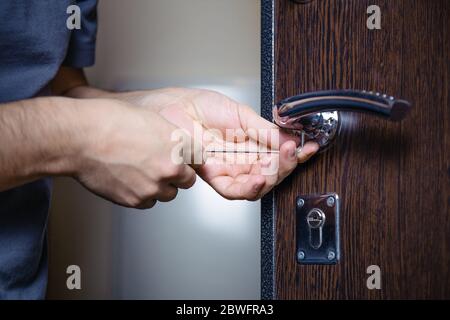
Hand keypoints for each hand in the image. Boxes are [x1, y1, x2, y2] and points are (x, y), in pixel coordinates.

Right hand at [71, 98, 195, 207]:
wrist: (82, 137)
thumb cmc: (110, 122)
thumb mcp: (151, 119)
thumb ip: (169, 136)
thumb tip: (175, 146)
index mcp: (178, 146)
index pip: (199, 160)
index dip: (189, 159)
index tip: (184, 159)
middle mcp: (170, 168)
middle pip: (187, 180)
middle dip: (176, 175)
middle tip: (159, 165)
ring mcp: (153, 187)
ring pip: (168, 194)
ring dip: (160, 186)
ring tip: (141, 172)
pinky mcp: (135, 200)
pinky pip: (148, 202)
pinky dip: (142, 195)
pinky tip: (130, 180)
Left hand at [114, 88, 318, 199]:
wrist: (169, 109)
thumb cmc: (196, 106)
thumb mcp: (238, 113)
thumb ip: (262, 128)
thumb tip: (286, 137)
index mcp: (250, 142)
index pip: (277, 154)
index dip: (294, 154)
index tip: (309, 147)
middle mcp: (241, 158)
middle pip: (271, 173)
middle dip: (286, 166)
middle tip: (292, 153)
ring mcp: (228, 169)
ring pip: (257, 184)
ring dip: (272, 177)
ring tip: (280, 162)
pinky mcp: (213, 176)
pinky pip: (235, 190)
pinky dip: (250, 187)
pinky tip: (260, 178)